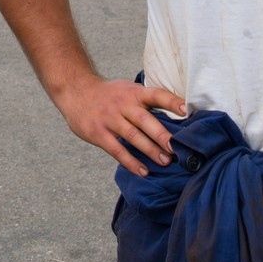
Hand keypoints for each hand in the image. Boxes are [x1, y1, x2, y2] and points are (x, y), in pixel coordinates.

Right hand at [53, 76, 187, 175]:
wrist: (75, 91)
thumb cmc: (109, 94)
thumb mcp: (127, 89)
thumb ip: (146, 101)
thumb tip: (176, 116)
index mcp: (133, 93)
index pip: (155, 94)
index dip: (171, 101)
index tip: (187, 110)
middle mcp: (122, 104)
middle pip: (144, 120)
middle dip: (161, 135)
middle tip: (176, 149)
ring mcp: (109, 119)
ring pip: (133, 137)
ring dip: (150, 151)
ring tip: (165, 161)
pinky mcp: (98, 133)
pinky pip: (117, 150)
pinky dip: (130, 162)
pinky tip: (143, 171)